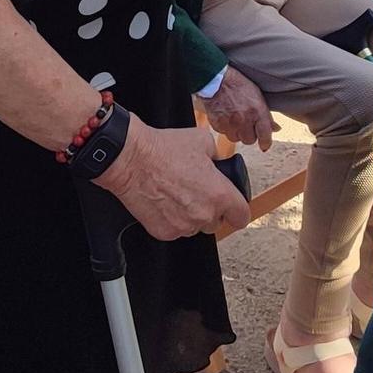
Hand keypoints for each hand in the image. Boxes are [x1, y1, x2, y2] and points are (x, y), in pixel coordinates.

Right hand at [98, 116, 248, 239]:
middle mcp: (204, 215)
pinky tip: (162, 200)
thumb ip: (217, 156)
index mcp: (220, 194)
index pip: (241, 216)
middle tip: (195, 192)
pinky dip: (170, 219)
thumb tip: (218, 163)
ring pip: (194, 227)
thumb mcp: (202, 141)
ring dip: (190, 215)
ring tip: (175, 193)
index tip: (233, 209)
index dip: (237, 211)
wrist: (130, 159)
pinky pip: (174, 229)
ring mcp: (183, 227)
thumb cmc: (163, 149)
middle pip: (216, 223)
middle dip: (210, 210)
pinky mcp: (164, 232)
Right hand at [204, 68, 272, 151]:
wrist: (216, 79)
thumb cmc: (238, 85)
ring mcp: (230, 123)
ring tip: (235, 120)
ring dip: (237, 132)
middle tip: (247, 124)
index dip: (265, 143)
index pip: (265, 135)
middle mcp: (244, 119)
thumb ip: (266, 115)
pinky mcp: (218, 124)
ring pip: (236, 138)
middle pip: (249, 140)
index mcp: (257, 111)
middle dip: (249, 134)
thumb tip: (276, 128)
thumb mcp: (257, 96)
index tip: (264, 146)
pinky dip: (226, 128)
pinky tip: (226, 117)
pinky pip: (224, 133)